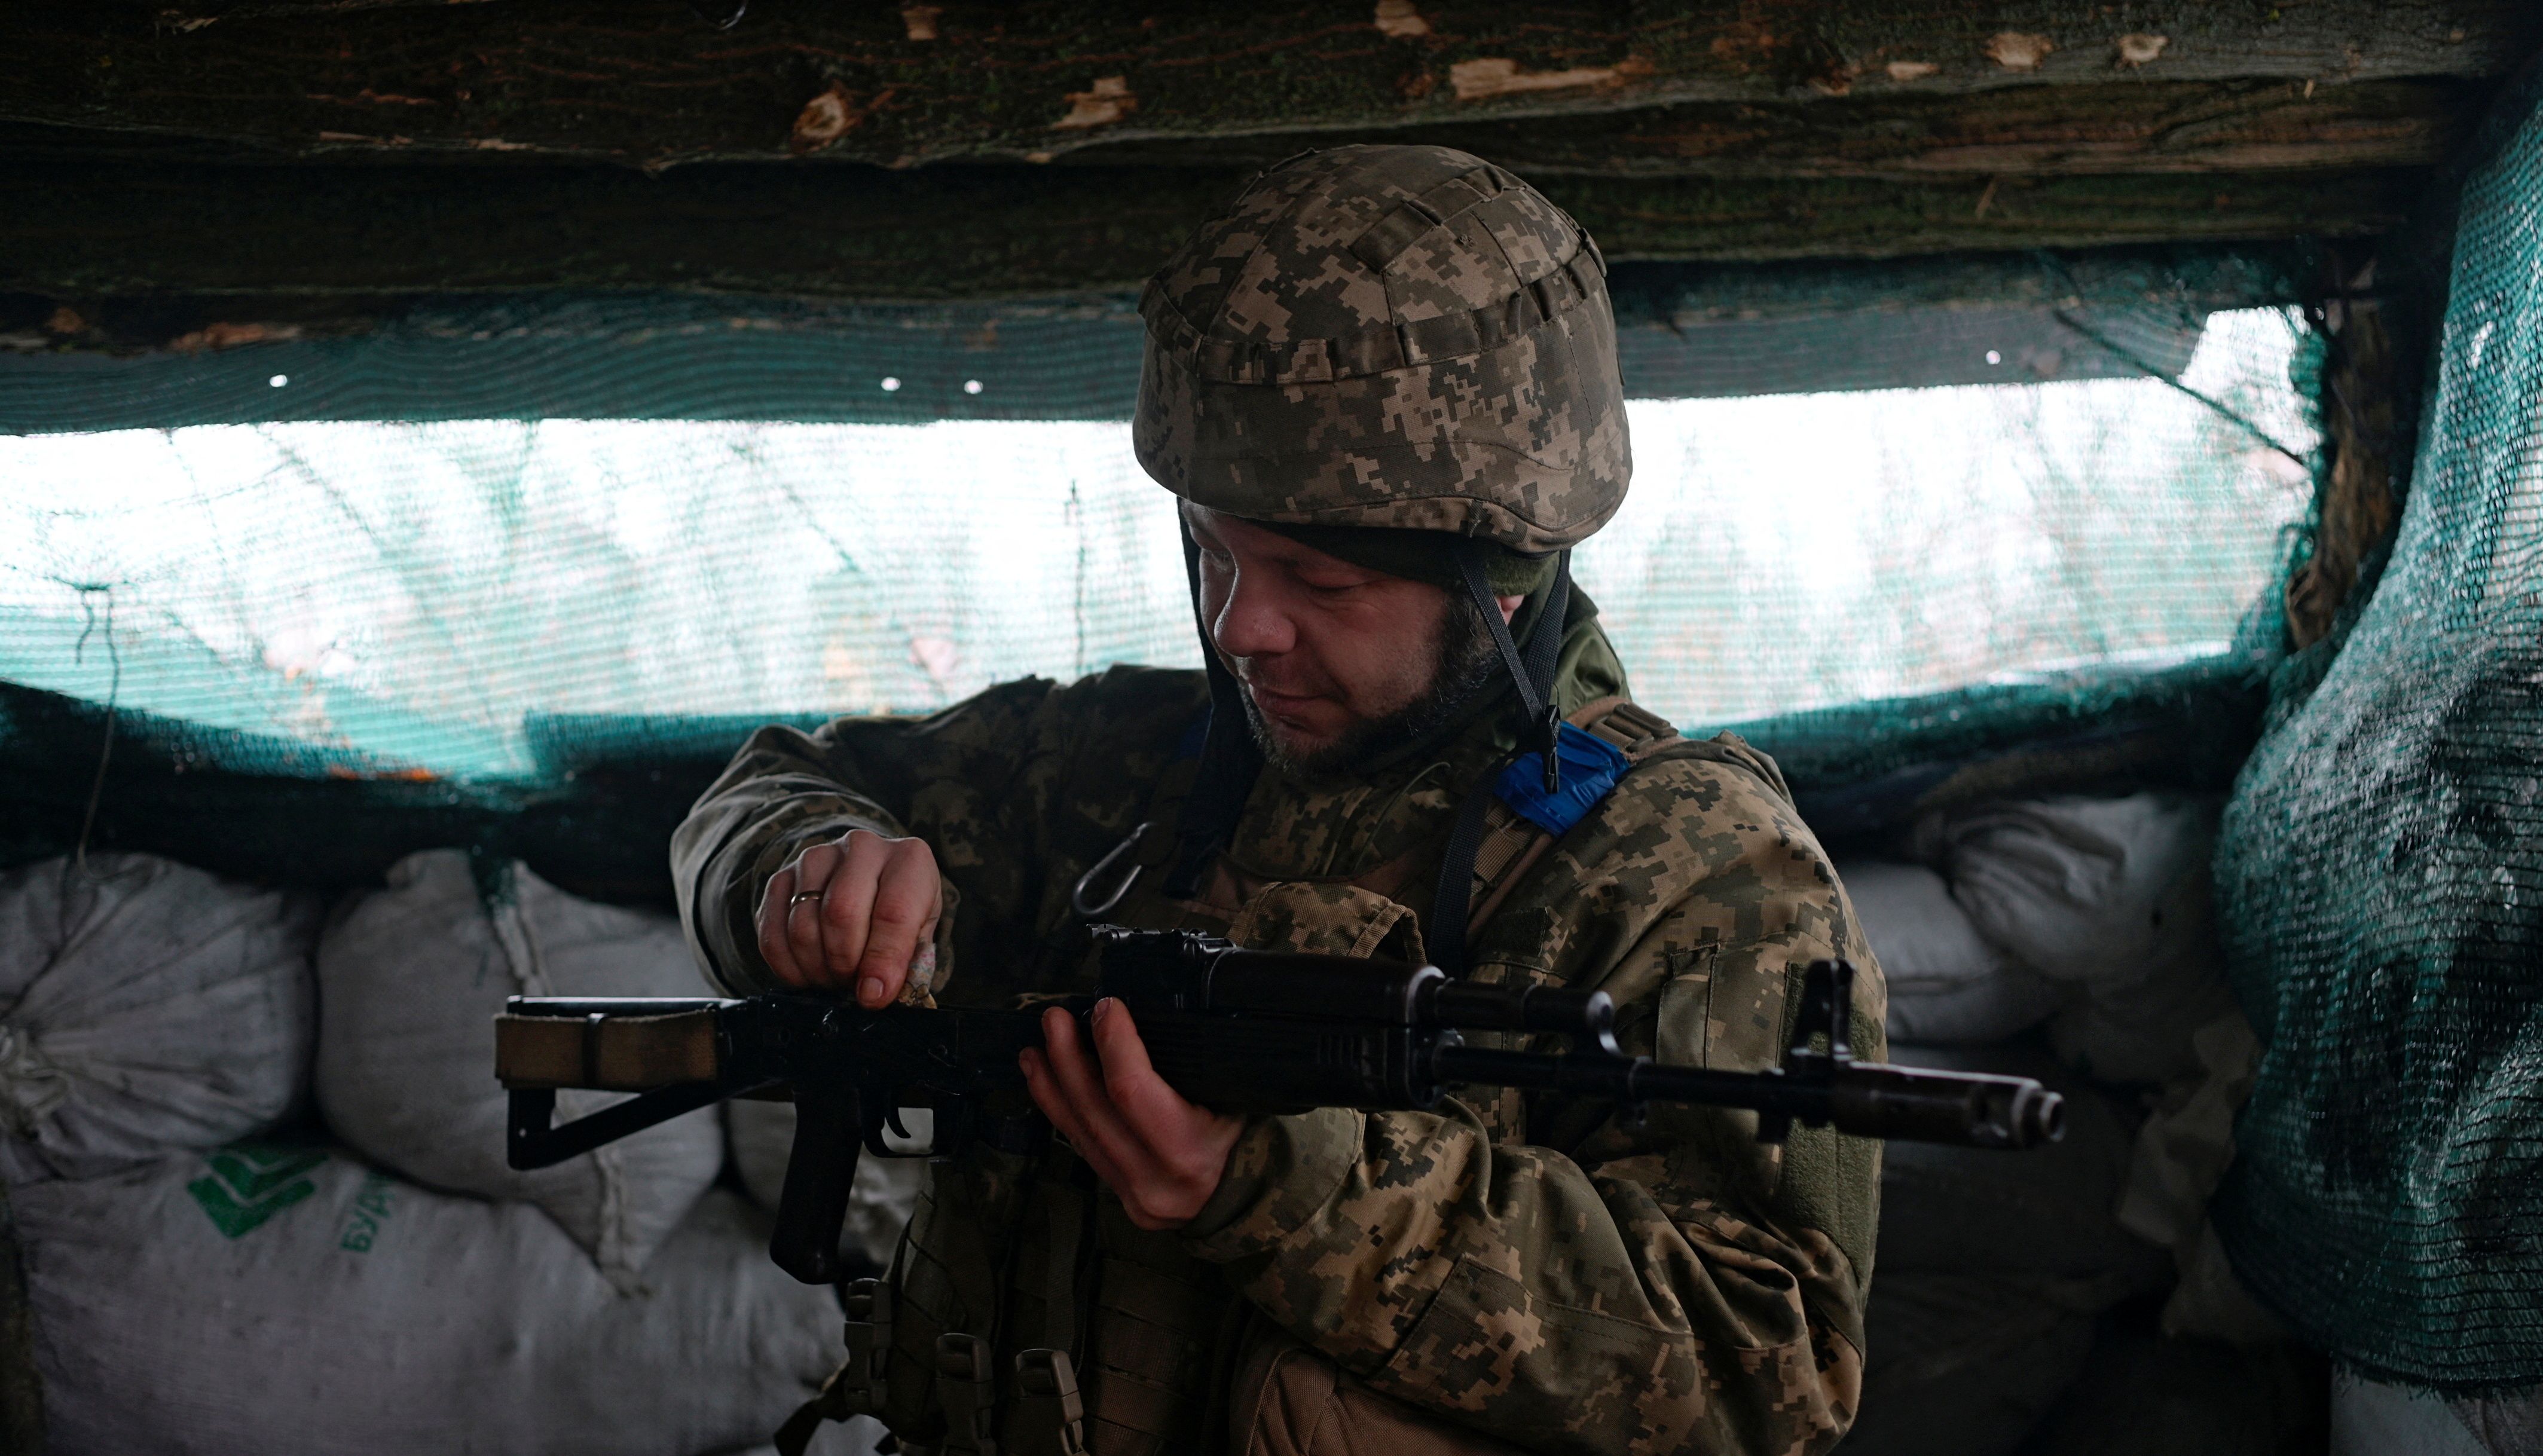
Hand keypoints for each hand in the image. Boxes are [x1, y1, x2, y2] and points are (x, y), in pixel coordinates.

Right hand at [755, 829, 941, 1007]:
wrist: (870, 880)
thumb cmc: (901, 911)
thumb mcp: (921, 933)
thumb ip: (906, 963)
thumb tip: (874, 994)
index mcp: (909, 858)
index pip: (893, 911)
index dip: (882, 960)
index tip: (874, 995)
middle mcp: (861, 848)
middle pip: (840, 914)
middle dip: (844, 964)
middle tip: (852, 985)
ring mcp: (816, 858)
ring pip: (802, 926)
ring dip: (817, 969)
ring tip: (835, 979)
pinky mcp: (781, 878)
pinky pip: (771, 933)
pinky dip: (788, 967)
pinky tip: (808, 974)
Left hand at [1020, 999, 1244, 1230]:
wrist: (1240, 1203)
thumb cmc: (1241, 1142)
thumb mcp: (1233, 1103)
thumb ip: (1192, 1069)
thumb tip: (1151, 1013)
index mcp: (1189, 1152)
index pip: (1132, 1090)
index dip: (1113, 1043)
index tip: (1106, 1007)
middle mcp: (1153, 1179)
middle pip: (1095, 1109)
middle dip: (1068, 1057)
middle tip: (1055, 1018)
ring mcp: (1129, 1193)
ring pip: (1078, 1130)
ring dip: (1051, 1084)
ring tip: (1034, 1048)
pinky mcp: (1115, 1195)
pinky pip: (1081, 1146)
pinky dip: (1060, 1110)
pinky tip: (1045, 1082)